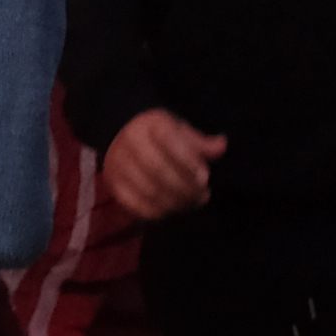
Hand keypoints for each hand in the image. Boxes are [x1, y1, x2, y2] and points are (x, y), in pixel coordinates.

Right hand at [100, 107, 229, 221]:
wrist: (122, 136)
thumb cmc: (160, 135)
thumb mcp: (181, 131)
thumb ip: (200, 143)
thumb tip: (221, 145)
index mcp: (151, 123)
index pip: (169, 141)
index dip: (188, 162)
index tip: (204, 177)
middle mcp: (130, 141)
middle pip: (157, 169)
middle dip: (184, 187)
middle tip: (201, 195)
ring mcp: (118, 163)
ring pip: (147, 190)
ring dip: (174, 202)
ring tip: (190, 203)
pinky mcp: (113, 183)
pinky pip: (135, 204)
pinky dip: (156, 212)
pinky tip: (171, 209)